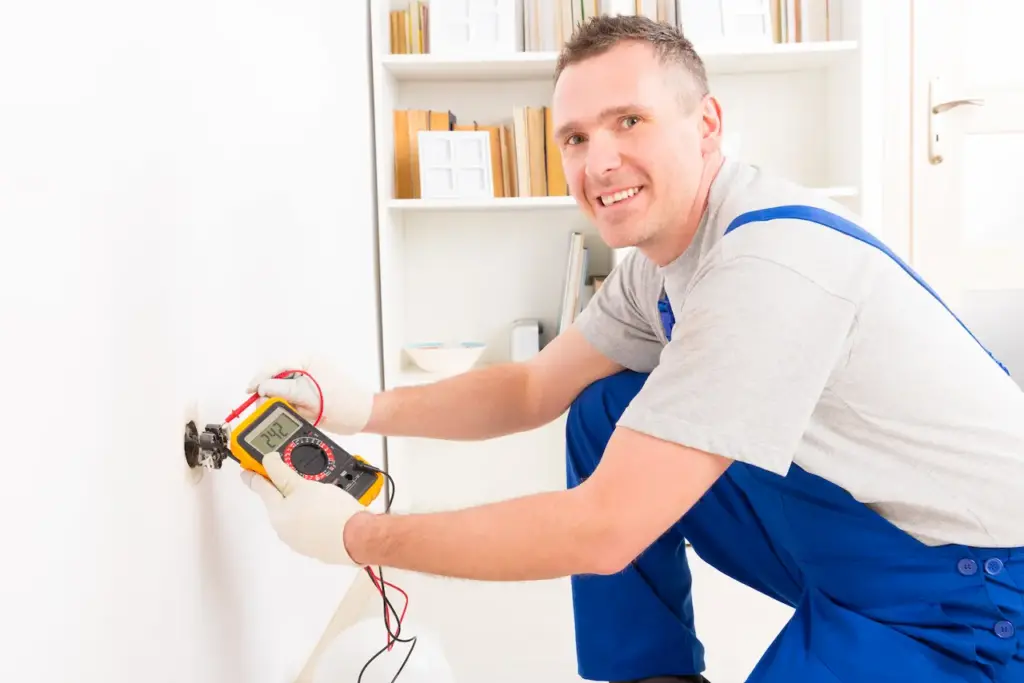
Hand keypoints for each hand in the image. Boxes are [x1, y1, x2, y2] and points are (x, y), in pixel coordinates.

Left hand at [241, 451, 366, 565]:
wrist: (358, 538)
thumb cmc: (331, 512)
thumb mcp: (305, 485)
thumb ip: (283, 473)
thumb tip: (268, 461)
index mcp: (277, 513)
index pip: (260, 487)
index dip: (254, 474)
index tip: (248, 468)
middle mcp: (284, 529)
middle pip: (280, 502)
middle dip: (286, 487)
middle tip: (297, 474)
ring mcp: (300, 541)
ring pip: (297, 513)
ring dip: (303, 501)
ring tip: (320, 490)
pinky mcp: (317, 546)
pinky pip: (311, 524)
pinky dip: (316, 514)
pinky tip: (329, 508)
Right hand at [245, 354, 372, 434]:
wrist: (365, 415)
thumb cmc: (346, 406)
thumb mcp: (308, 399)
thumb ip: (283, 392)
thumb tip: (263, 390)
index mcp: (309, 360)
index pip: (276, 365)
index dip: (260, 379)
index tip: (251, 391)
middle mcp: (309, 364)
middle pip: (277, 374)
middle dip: (268, 389)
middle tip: (261, 404)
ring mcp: (311, 375)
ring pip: (283, 384)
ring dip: (278, 396)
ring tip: (276, 408)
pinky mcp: (312, 387)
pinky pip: (292, 391)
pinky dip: (288, 400)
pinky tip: (289, 408)